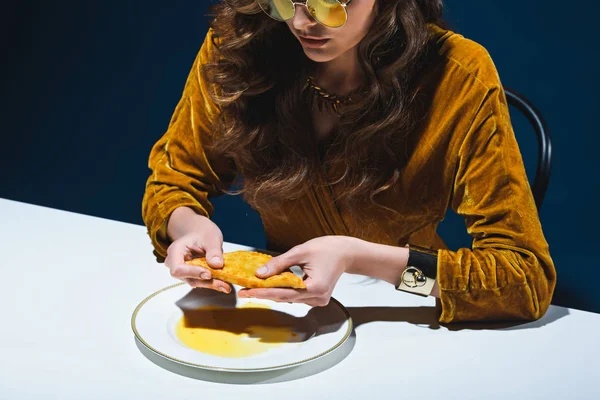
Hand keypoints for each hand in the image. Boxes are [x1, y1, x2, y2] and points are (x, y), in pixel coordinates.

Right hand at [164, 214, 231, 293]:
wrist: (201, 233)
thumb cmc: (203, 233)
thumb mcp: (211, 238)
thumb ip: (213, 251)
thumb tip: (216, 264)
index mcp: (175, 251)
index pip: (178, 268)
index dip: (193, 273)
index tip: (208, 274)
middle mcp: (176, 264)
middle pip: (188, 278)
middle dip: (206, 282)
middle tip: (223, 284)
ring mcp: (184, 271)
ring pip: (196, 282)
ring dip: (211, 285)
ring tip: (226, 286)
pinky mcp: (194, 276)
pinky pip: (202, 281)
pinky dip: (213, 283)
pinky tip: (224, 284)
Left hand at [238, 236, 360, 305]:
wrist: (345, 252)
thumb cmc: (326, 249)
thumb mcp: (300, 252)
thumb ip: (279, 263)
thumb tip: (259, 274)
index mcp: (315, 288)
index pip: (283, 293)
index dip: (262, 292)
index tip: (246, 292)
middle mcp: (318, 298)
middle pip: (285, 298)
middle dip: (263, 294)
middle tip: (243, 291)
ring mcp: (318, 301)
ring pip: (289, 299)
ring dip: (272, 293)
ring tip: (253, 288)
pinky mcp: (317, 298)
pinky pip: (295, 296)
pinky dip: (283, 291)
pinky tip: (270, 286)